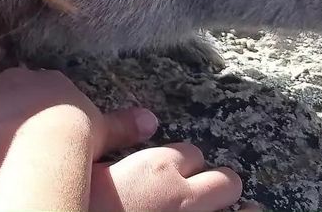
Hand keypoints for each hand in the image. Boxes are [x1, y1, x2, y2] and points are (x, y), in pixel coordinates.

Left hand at [0, 67, 153, 167]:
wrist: (44, 141)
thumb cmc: (76, 137)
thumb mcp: (103, 128)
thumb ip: (123, 123)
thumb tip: (153, 119)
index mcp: (48, 82)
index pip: (33, 99)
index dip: (33, 123)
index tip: (37, 143)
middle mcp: (14, 77)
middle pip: (2, 102)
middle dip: (4, 124)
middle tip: (17, 152)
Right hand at [90, 144, 255, 211]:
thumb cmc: (79, 197)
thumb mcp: (88, 162)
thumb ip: (116, 135)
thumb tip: (146, 119)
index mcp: (157, 168)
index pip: (191, 153)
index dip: (182, 165)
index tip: (173, 175)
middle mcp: (185, 196)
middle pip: (227, 180)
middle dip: (216, 185)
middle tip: (200, 195)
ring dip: (236, 209)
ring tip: (243, 210)